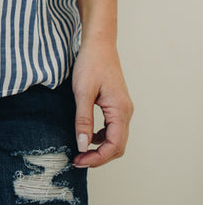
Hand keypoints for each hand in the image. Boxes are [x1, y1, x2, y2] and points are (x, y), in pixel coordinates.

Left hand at [71, 38, 133, 168]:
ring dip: (100, 148)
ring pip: (116, 138)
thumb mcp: (82, 92)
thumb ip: (83, 120)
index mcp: (120, 110)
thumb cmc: (91, 63)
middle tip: (78, 160)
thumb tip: (82, 146)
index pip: (114, 145)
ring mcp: (122, 108)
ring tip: (80, 151)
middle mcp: (125, 112)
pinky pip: (112, 128)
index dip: (97, 158)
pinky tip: (87, 135)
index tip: (79, 161)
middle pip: (117, 146)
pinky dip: (101, 137)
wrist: (99, 43)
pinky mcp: (116, 104)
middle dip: (98, 157)